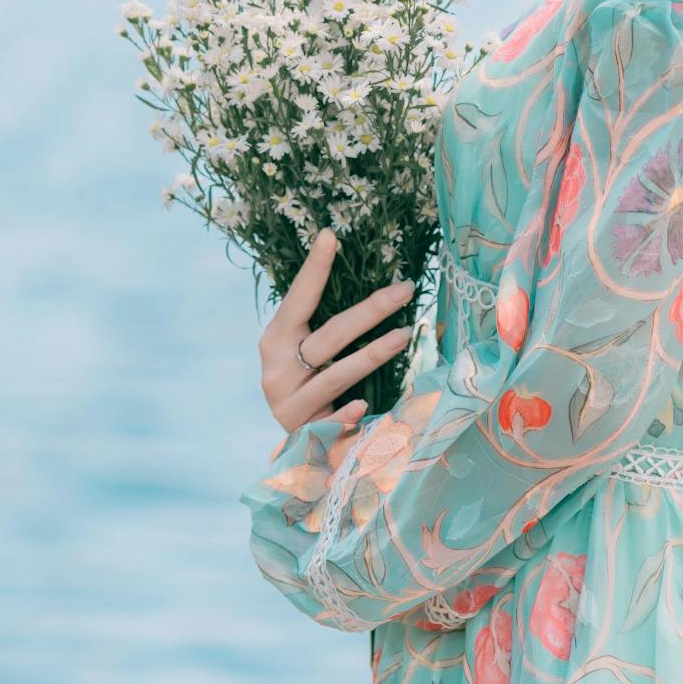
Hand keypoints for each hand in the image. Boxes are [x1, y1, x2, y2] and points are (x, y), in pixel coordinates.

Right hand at [261, 229, 415, 436]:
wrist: (294, 448)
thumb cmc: (306, 385)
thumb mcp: (302, 352)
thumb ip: (322, 326)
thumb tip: (364, 281)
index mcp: (275, 340)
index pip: (298, 299)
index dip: (314, 269)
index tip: (330, 235)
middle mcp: (276, 369)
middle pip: (329, 335)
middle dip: (370, 310)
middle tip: (405, 289)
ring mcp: (288, 403)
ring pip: (336, 374)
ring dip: (372, 354)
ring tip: (406, 334)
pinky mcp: (302, 432)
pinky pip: (330, 420)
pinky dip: (345, 412)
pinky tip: (365, 404)